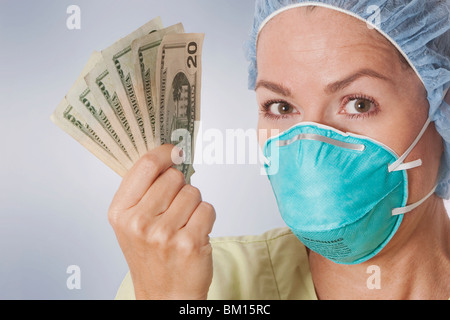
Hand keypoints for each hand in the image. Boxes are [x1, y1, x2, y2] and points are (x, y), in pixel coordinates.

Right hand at [108, 144, 215, 299]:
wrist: (164, 294)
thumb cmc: (151, 256)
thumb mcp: (132, 222)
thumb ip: (144, 189)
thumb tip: (169, 155)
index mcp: (121, 212)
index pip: (146, 165)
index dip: (165, 153)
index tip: (175, 151)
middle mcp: (139, 222)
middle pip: (174, 176)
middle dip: (180, 187)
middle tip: (175, 209)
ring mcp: (164, 234)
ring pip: (193, 192)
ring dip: (194, 205)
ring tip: (183, 225)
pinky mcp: (189, 242)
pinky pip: (208, 208)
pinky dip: (206, 217)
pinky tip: (195, 233)